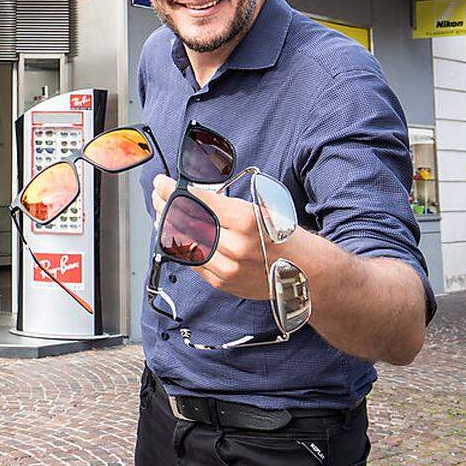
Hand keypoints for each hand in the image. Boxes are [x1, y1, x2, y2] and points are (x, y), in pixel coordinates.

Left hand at [151, 174, 281, 300]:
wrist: (308, 272)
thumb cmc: (285, 237)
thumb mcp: (261, 210)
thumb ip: (226, 206)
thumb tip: (193, 196)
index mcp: (247, 220)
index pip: (200, 202)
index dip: (175, 191)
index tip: (163, 183)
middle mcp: (237, 245)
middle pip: (188, 222)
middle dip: (167, 205)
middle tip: (157, 195)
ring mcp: (228, 267)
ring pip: (186, 243)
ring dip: (168, 226)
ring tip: (160, 213)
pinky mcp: (223, 282)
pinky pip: (193, 261)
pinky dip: (179, 246)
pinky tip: (172, 235)